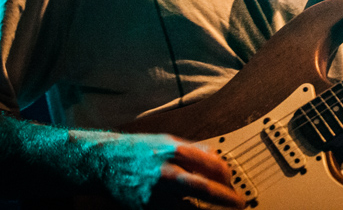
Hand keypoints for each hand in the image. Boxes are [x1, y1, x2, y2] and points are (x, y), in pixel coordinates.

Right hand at [76, 130, 244, 208]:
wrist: (103, 162)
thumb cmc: (138, 149)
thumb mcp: (168, 140)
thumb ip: (193, 149)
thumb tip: (215, 157)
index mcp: (174, 151)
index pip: (211, 165)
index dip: (226, 175)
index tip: (233, 181)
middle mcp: (166, 172)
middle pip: (203, 188)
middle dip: (224, 198)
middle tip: (239, 204)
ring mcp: (155, 193)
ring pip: (188, 208)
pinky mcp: (145, 208)